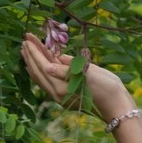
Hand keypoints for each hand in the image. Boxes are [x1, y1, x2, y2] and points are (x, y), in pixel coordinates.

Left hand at [20, 33, 134, 122]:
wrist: (116, 104)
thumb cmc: (105, 87)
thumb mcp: (87, 74)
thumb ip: (65, 70)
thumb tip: (47, 65)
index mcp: (61, 87)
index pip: (43, 66)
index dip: (34, 52)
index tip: (27, 38)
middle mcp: (57, 92)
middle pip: (38, 71)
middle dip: (31, 55)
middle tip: (24, 40)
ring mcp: (60, 94)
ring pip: (42, 76)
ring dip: (34, 62)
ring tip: (27, 49)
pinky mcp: (65, 93)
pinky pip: (49, 79)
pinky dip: (42, 69)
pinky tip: (40, 61)